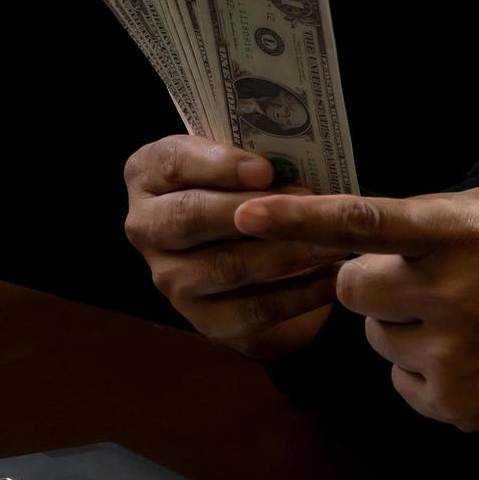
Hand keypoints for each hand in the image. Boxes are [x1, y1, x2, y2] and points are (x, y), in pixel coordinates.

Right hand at [123, 136, 342, 359]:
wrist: (249, 253)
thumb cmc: (246, 191)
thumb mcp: (240, 163)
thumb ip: (252, 159)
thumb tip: (293, 167)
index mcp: (148, 175)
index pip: (173, 163)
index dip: (219, 165)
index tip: (266, 170)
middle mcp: (146, 227)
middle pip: (193, 217)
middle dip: (257, 212)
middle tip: (313, 207)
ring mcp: (170, 279)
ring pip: (227, 266)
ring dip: (286, 254)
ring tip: (332, 242)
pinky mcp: (205, 320)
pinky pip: (254, 309)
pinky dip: (298, 295)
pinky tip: (331, 279)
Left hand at [234, 186, 478, 432]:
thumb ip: (431, 220)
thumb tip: (364, 234)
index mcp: (462, 234)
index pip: (364, 222)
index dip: (300, 219)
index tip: (247, 215)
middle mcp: (450, 293)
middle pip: (352, 289)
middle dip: (369, 283)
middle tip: (415, 282)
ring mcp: (450, 355)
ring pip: (378, 338)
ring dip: (404, 327)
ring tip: (464, 324)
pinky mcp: (453, 405)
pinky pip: (402, 383)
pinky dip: (426, 371)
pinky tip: (473, 359)